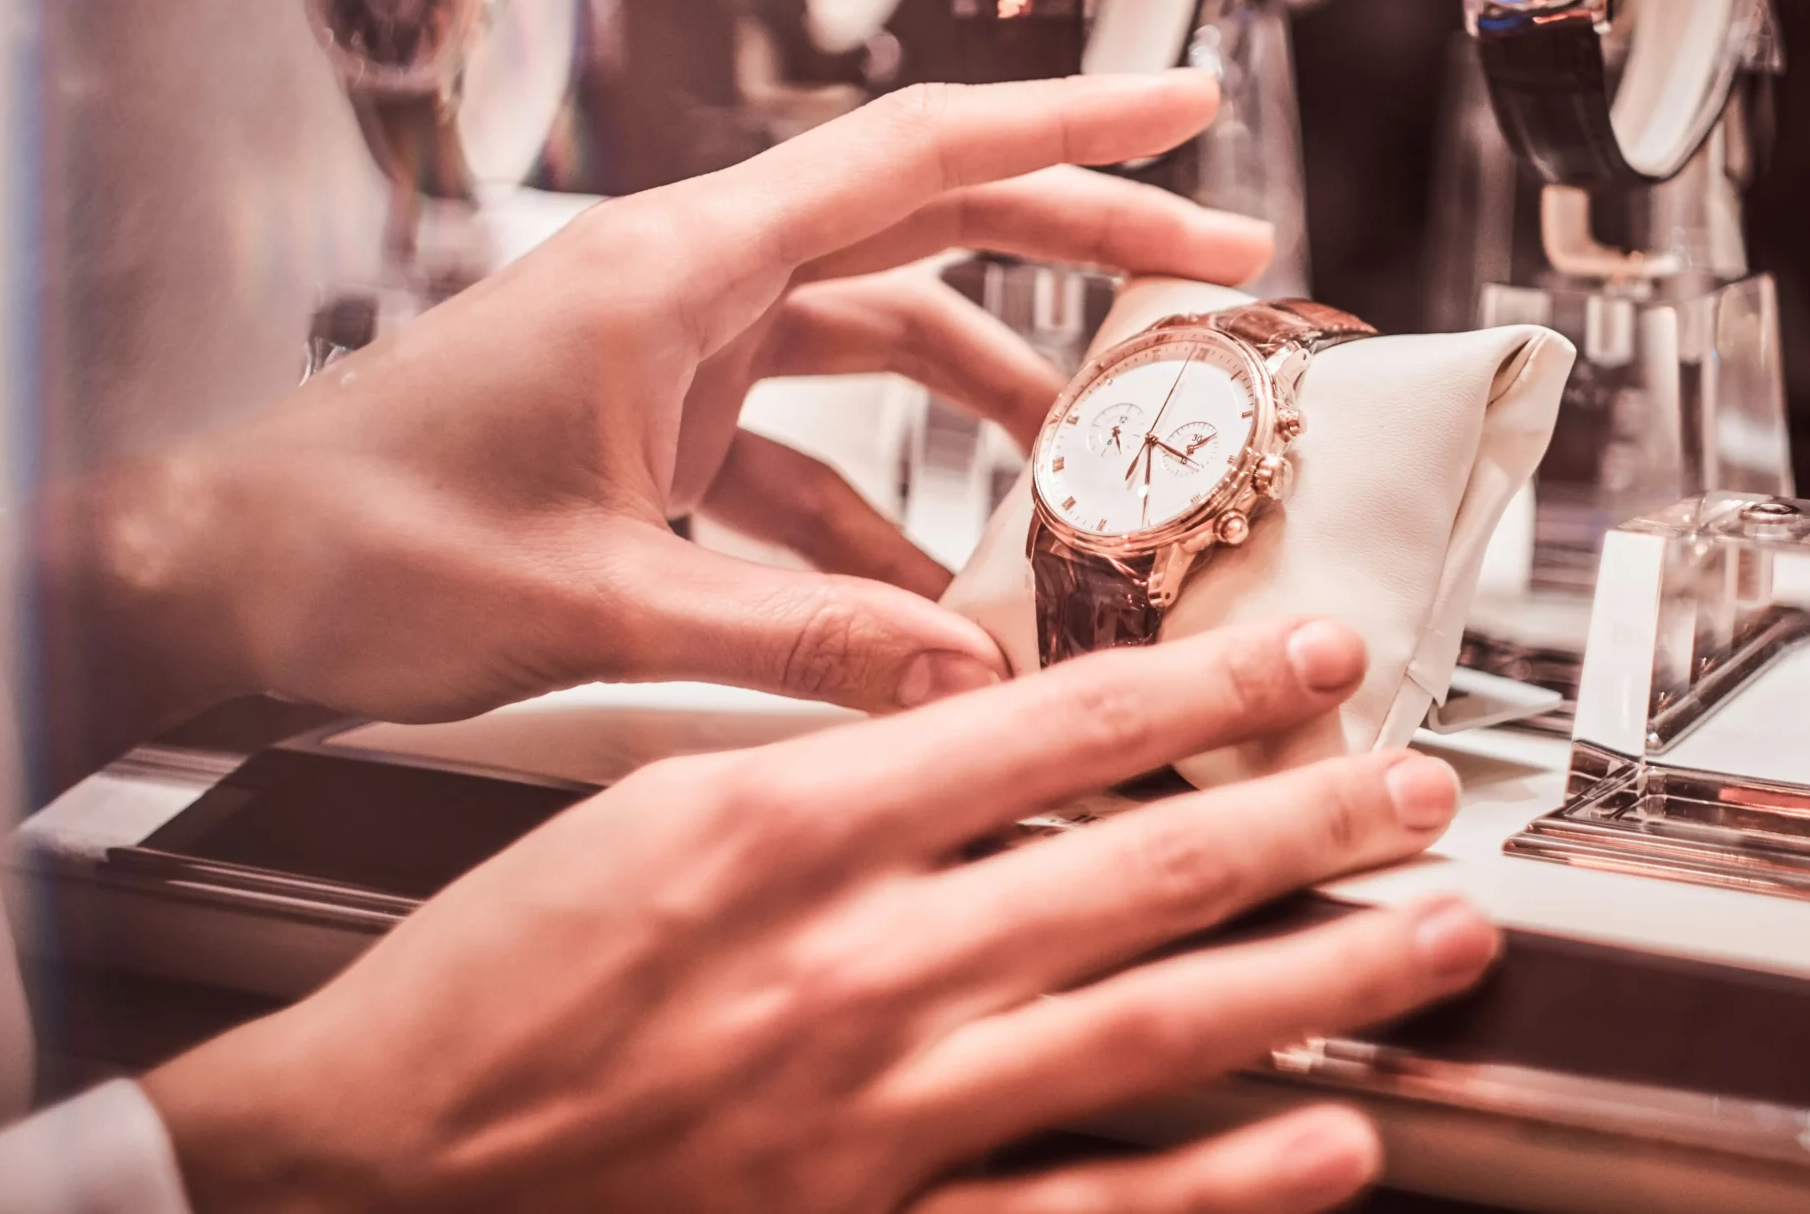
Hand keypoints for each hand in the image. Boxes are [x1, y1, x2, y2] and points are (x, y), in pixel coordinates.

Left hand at [33, 74, 1272, 781]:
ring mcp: (677, 345)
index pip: (914, 155)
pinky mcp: (659, 417)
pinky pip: (809, 446)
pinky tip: (929, 595)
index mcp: (680, 264)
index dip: (1067, 128)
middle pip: (927, 226)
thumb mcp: (593, 600)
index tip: (1183, 110)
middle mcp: (690, 277)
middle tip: (1210, 265)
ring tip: (1090, 468)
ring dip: (988, 399)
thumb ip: (793, 635)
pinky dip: (878, 511)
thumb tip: (963, 671)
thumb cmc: (356, 547)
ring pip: (880, 336)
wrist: (218, 575)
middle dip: (1077, 245)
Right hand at [144, 618, 1500, 1213]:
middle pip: (1137, 871)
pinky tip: (1329, 1145)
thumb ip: (829, 752)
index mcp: (788, 823)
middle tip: (1429, 785)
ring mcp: (872, 1112)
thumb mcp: (646, 798)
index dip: (1211, 684)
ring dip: (1316, 975)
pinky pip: (1077, 1212)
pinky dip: (1218, 1185)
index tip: (1319, 652)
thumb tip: (993, 708)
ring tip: (1438, 930)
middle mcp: (851, 961)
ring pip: (1147, 1028)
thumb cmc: (496, 970)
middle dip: (1310, 819)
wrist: (371, 1159)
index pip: (1053, 728)